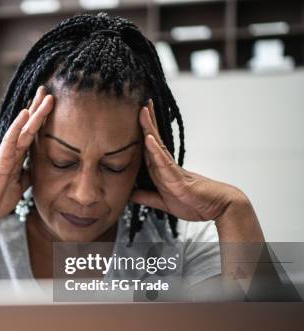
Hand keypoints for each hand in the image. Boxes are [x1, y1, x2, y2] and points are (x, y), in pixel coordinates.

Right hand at [0, 86, 53, 229]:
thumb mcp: (19, 187)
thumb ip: (28, 175)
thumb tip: (39, 167)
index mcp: (16, 158)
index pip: (31, 134)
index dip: (39, 119)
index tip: (48, 103)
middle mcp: (11, 153)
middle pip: (28, 127)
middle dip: (38, 109)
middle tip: (47, 90)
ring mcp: (5, 156)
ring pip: (22, 131)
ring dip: (34, 113)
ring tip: (44, 97)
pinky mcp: (0, 164)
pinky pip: (10, 143)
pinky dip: (17, 128)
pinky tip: (24, 115)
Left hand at [131, 99, 247, 221]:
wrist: (219, 208)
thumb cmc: (195, 202)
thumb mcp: (163, 202)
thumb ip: (147, 197)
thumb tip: (130, 193)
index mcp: (162, 171)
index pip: (149, 149)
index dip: (141, 133)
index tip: (137, 117)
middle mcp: (167, 166)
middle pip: (153, 141)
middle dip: (146, 122)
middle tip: (140, 103)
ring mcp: (172, 170)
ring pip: (157, 146)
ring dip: (149, 129)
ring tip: (143, 111)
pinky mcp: (178, 179)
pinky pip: (165, 163)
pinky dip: (156, 151)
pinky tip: (148, 138)